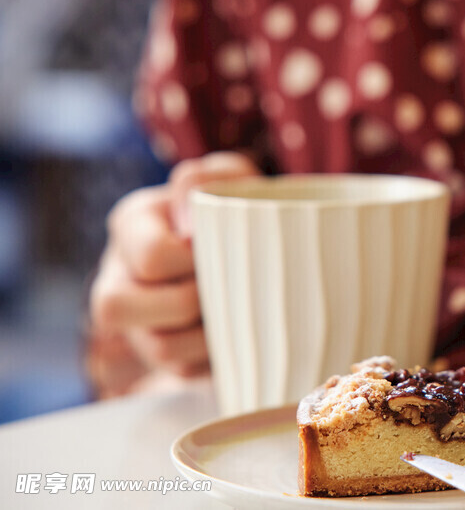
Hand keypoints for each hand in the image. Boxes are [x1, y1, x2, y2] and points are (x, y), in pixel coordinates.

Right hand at [88, 152, 260, 396]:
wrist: (261, 250)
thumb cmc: (241, 210)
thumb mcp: (236, 180)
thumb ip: (217, 176)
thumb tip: (189, 214)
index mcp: (133, 224)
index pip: (151, 256)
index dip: (195, 260)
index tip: (227, 249)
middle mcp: (119, 274)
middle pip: (118, 308)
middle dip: (190, 301)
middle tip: (230, 286)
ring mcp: (134, 322)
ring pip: (156, 348)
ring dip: (208, 334)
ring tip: (239, 308)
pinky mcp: (161, 357)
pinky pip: (184, 373)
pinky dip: (218, 356)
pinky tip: (238, 329)